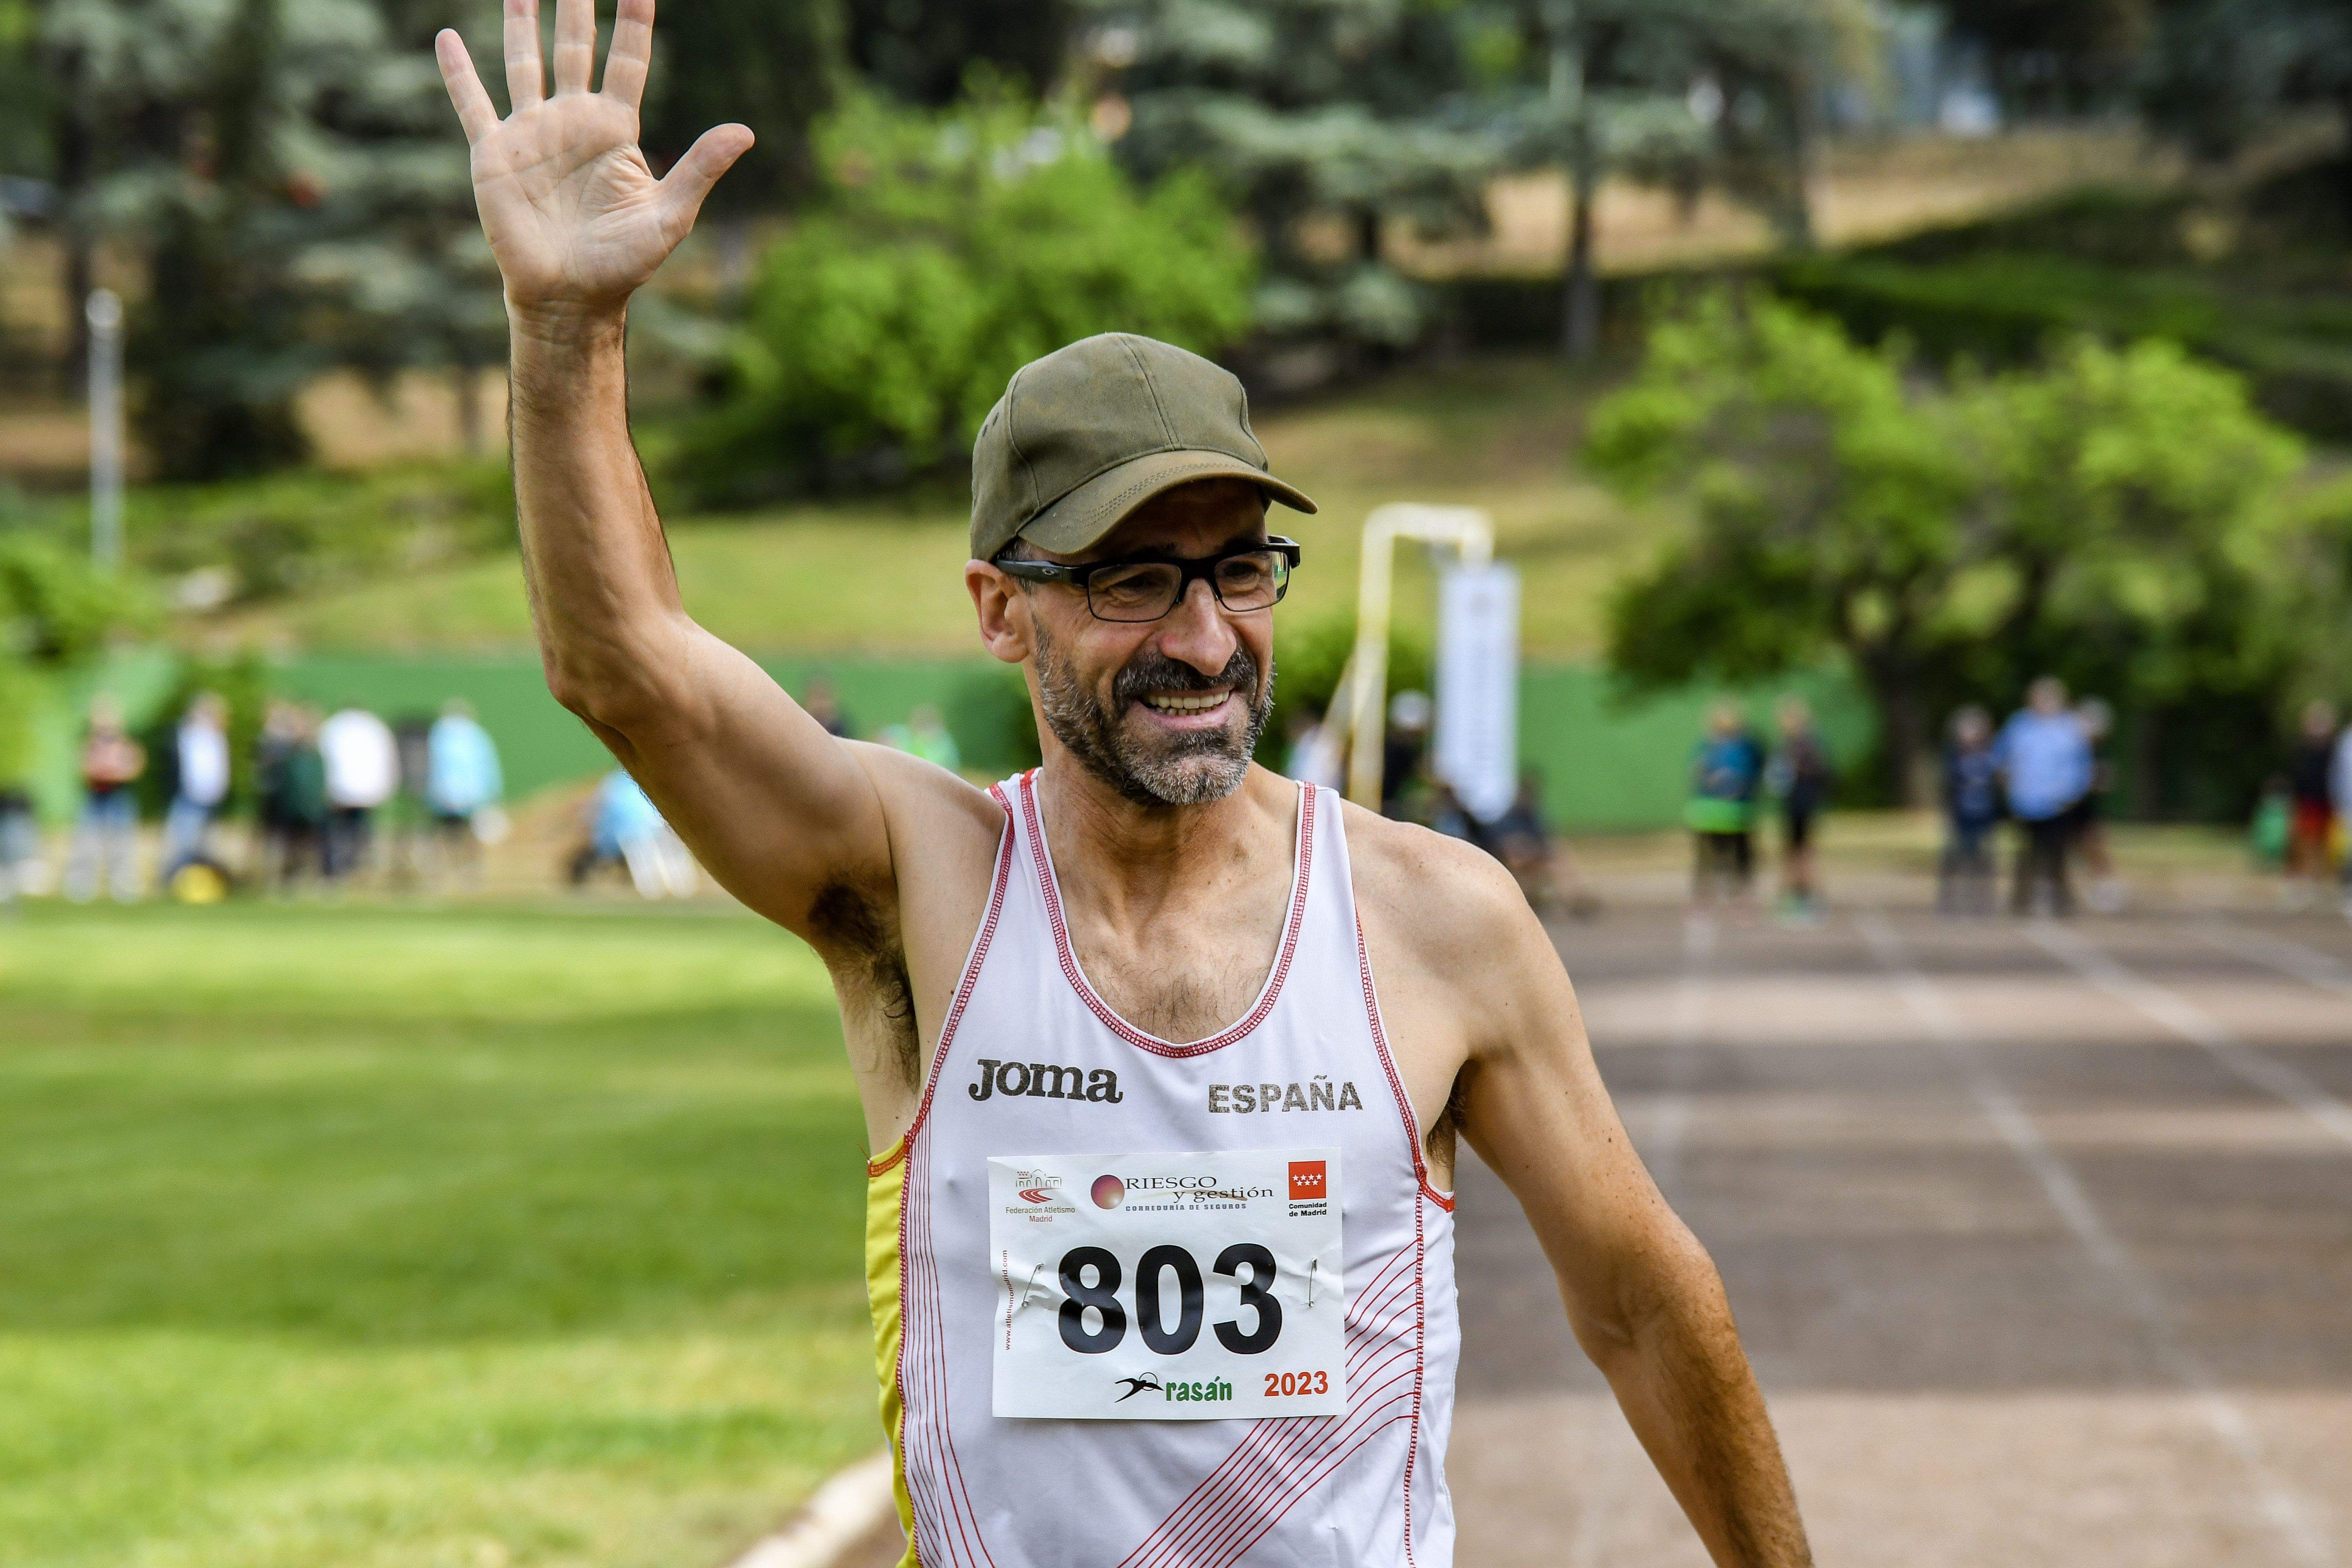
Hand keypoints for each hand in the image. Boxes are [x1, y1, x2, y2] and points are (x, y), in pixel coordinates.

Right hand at [435, 0, 750, 325]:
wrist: (571, 297)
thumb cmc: (623, 263)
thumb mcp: (670, 215)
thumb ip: (702, 169)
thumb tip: (746, 131)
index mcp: (615, 129)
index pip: (627, 60)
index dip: (633, 21)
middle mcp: (573, 121)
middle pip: (575, 48)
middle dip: (576, 6)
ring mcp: (532, 133)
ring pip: (524, 62)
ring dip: (521, 22)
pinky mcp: (494, 154)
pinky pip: (473, 104)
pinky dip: (458, 73)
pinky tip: (447, 38)